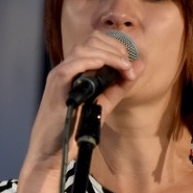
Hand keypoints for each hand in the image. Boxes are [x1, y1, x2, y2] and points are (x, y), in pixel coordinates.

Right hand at [26, 31, 140, 169]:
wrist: (52, 152)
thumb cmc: (73, 130)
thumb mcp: (103, 103)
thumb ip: (120, 85)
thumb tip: (140, 65)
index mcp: (77, 70)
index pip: (97, 42)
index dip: (117, 47)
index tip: (131, 64)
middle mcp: (67, 69)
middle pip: (91, 40)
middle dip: (115, 48)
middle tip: (128, 66)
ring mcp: (59, 76)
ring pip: (83, 49)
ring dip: (108, 54)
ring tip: (123, 67)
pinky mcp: (55, 86)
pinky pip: (71, 66)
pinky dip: (89, 61)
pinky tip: (103, 65)